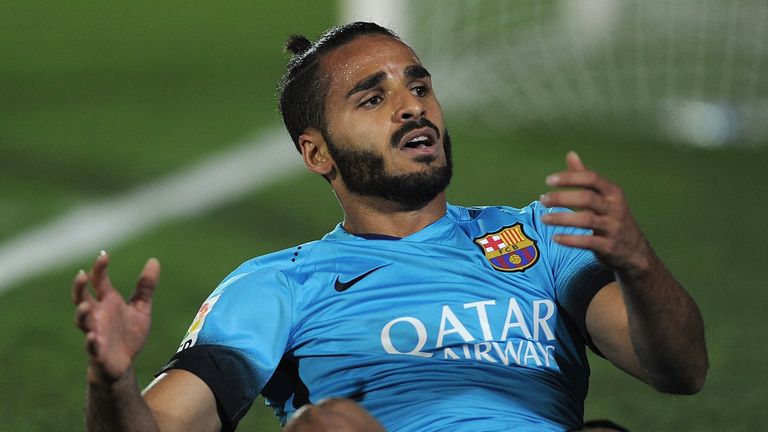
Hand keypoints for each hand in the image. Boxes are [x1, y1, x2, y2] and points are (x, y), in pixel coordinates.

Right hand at [72, 251, 159, 383]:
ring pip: (82, 321)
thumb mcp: (141, 308)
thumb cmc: (129, 333)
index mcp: (107, 302)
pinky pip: (91, 346)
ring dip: (81, 313)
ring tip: (84, 305)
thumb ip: (146, 287)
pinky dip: (91, 341)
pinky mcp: (97, 351)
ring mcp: (95, 332)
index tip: (104, 255)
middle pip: (81, 298)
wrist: (125, 363)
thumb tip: (154, 260)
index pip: (99, 281)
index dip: (99, 268)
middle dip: (79, 287)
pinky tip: (93, 336)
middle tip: (81, 275)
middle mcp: (97, 315)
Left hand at [540, 151, 650, 273]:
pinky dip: (571, 240)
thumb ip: (585, 177)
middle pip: (587, 198)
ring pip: (587, 220)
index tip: (548, 180)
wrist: (634, 250)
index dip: (570, 178)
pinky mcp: (609, 246)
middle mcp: (615, 207)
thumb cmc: (612, 217)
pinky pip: (588, 242)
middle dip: (563, 198)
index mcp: (613, 192)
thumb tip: (570, 154)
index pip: (591, 178)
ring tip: (544, 219)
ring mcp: (613, 227)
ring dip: (562, 218)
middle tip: (543, 200)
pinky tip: (555, 238)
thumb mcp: (604, 196)